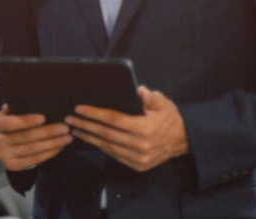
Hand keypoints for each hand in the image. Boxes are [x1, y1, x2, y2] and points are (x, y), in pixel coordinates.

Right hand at [0, 106, 71, 170]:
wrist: (5, 142)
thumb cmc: (12, 123)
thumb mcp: (9, 113)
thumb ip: (15, 109)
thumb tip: (15, 104)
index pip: (9, 123)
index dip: (26, 121)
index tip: (43, 118)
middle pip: (24, 137)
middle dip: (47, 132)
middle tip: (64, 128)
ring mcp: (3, 155)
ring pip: (32, 149)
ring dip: (52, 143)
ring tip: (66, 138)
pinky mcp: (12, 165)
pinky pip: (34, 159)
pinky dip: (49, 153)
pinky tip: (59, 147)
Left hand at [65, 86, 188, 172]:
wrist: (185, 140)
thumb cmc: (170, 118)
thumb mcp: (162, 102)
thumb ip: (149, 96)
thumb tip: (137, 89)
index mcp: (145, 128)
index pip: (113, 120)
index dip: (94, 114)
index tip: (79, 109)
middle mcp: (141, 145)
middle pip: (106, 134)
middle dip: (85, 126)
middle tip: (70, 119)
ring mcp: (139, 158)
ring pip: (108, 147)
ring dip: (89, 138)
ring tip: (75, 130)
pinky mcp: (138, 165)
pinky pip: (115, 156)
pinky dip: (101, 147)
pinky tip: (91, 140)